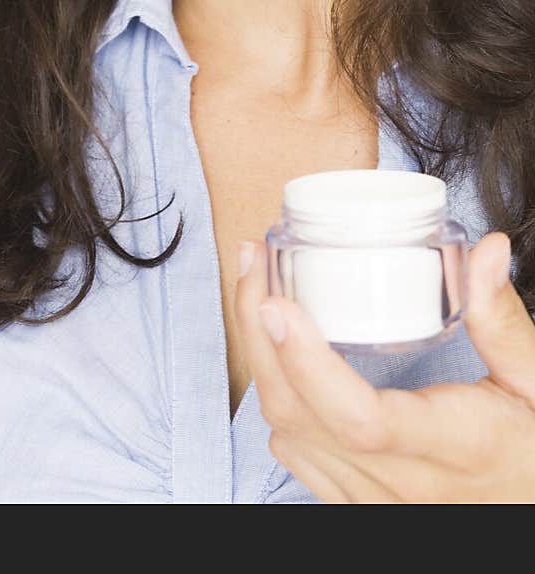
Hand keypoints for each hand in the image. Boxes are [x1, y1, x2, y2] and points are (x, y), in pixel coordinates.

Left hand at [234, 231, 534, 501]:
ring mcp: (377, 504)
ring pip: (289, 435)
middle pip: (303, 418)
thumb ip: (504, 320)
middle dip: (261, 335)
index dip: (306, 362)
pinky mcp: (360, 507)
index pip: (360, 417)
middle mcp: (406, 486)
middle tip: (253, 264)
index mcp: (455, 446)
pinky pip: (299, 458)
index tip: (277, 303)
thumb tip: (487, 251)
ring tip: (259, 292)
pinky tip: (280, 353)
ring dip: (262, 360)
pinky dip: (280, 401)